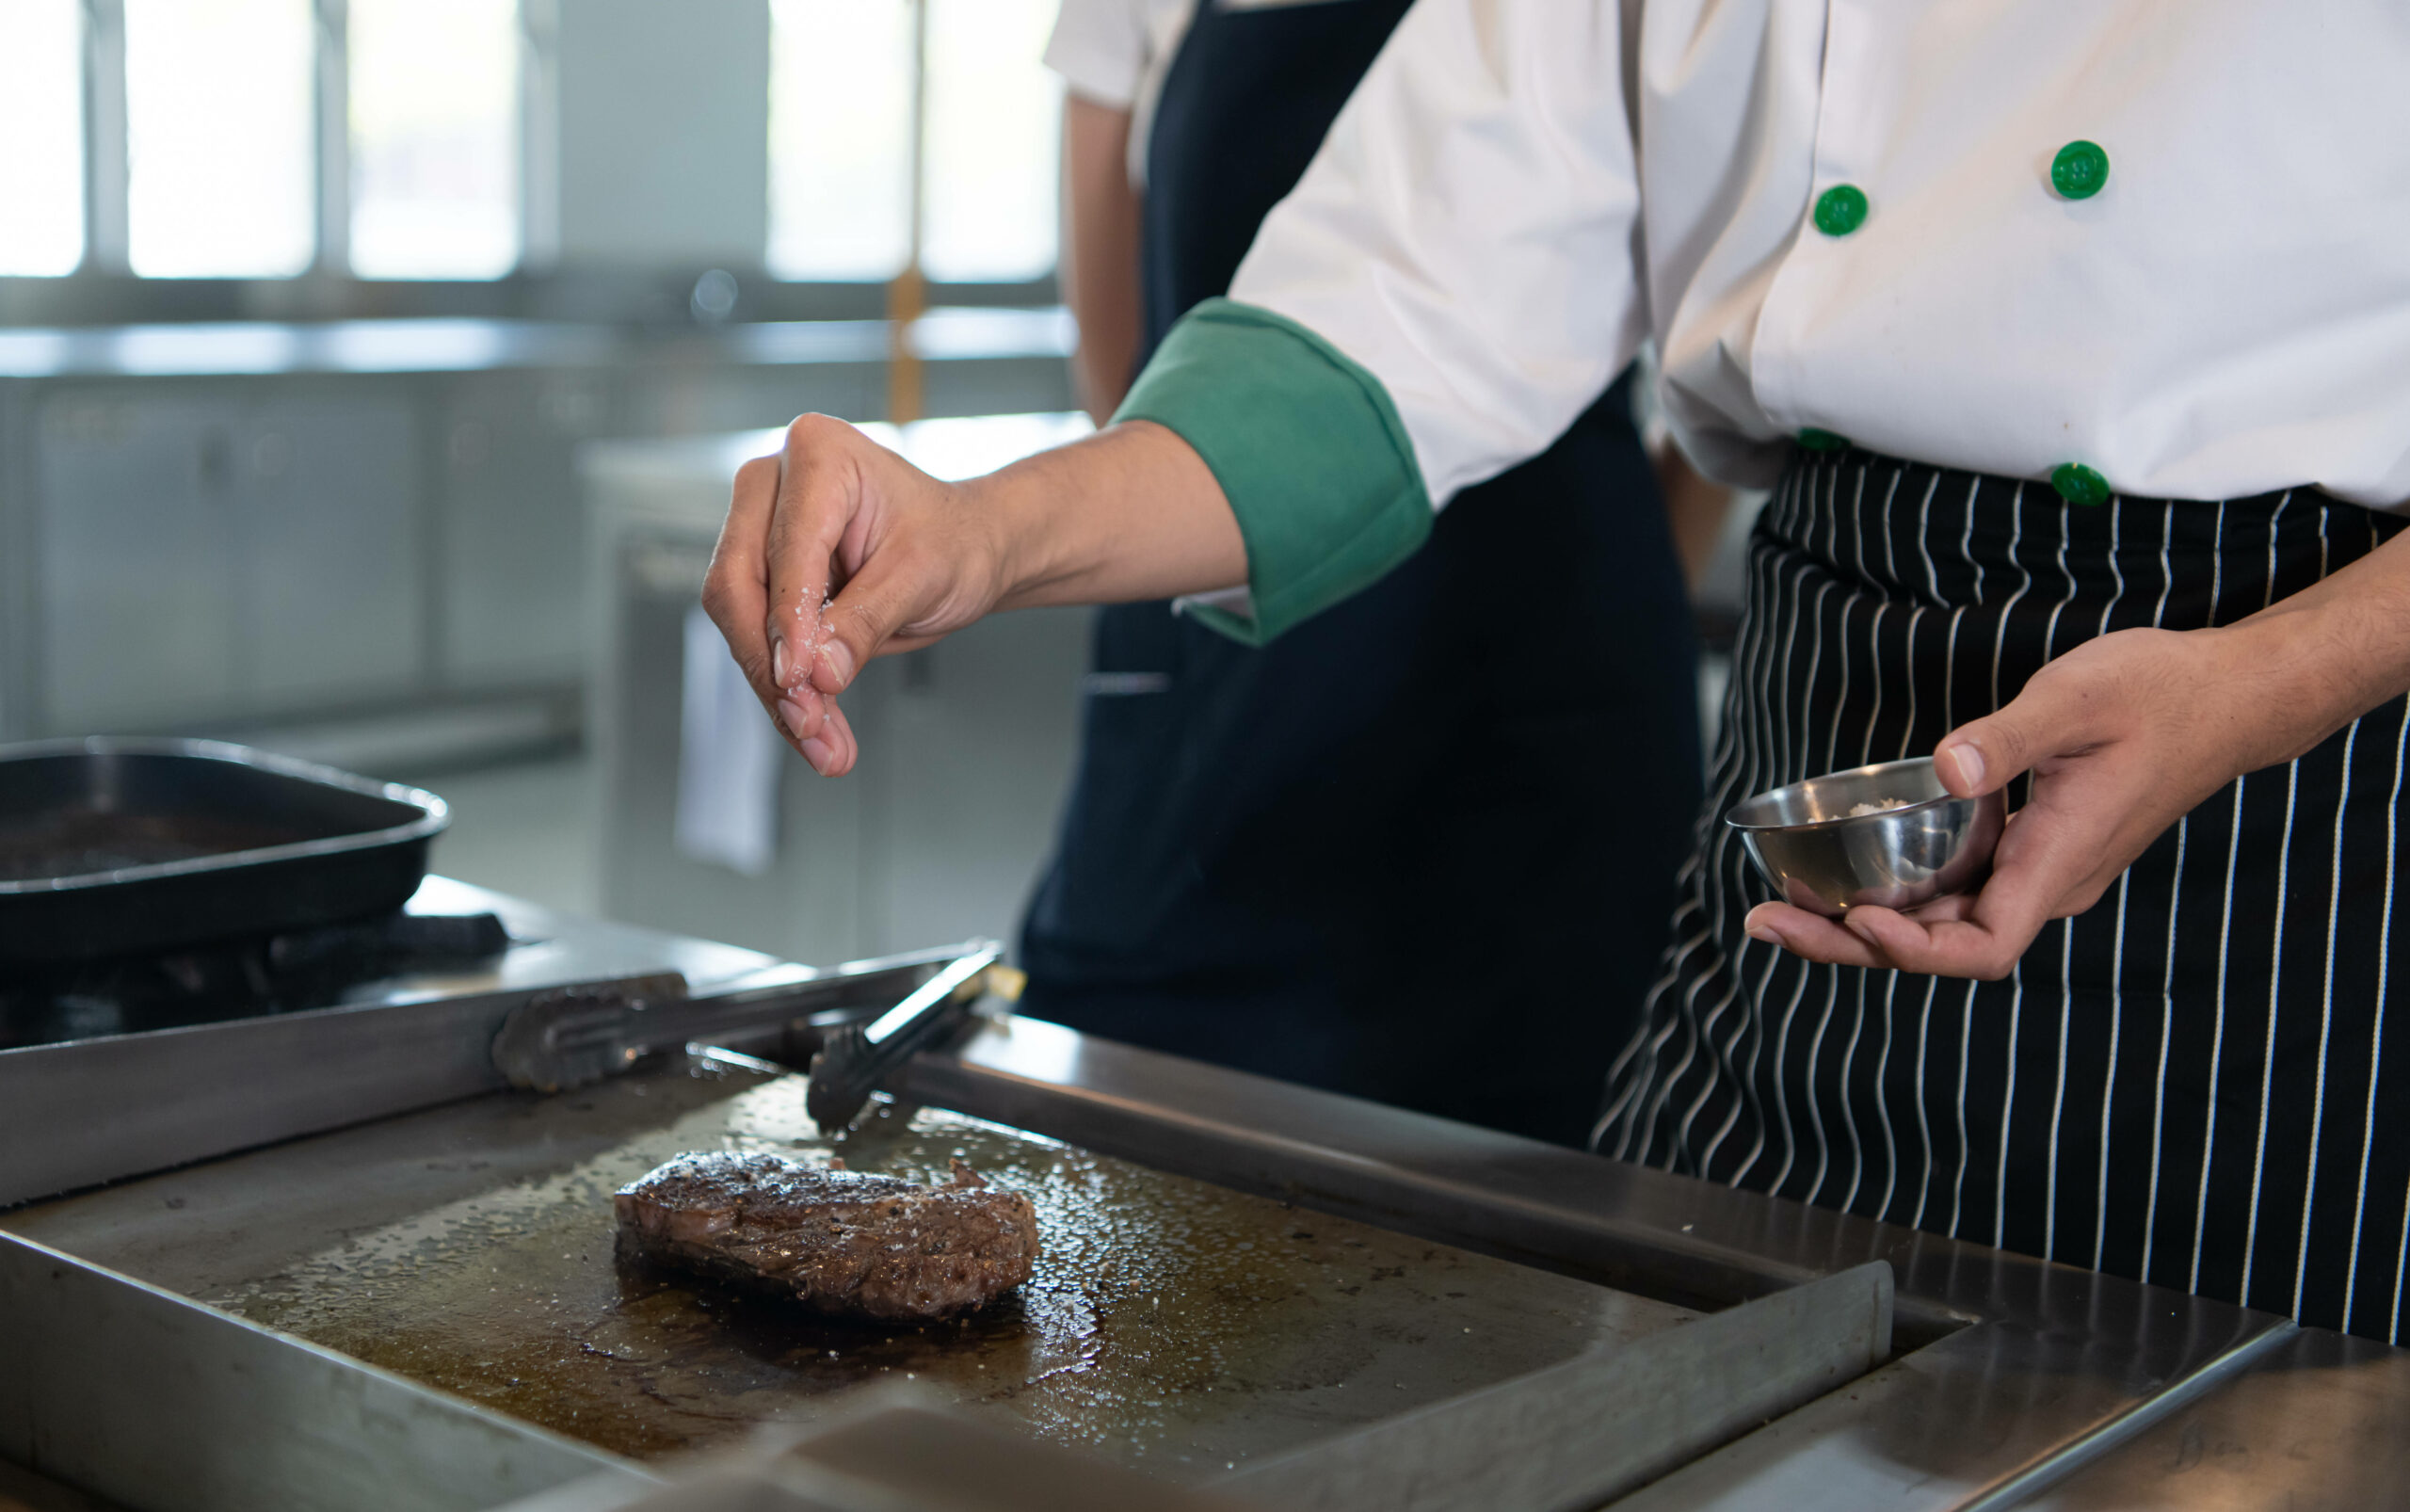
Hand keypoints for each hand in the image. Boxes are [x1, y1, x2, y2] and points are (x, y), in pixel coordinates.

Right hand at [702, 414, 1011, 776]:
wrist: (967, 551)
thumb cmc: (954, 542)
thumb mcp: (922, 578)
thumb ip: (866, 621)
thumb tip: (818, 675)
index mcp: (817, 454)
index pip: (783, 547)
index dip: (788, 620)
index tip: (800, 680)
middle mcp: (773, 484)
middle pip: (738, 585)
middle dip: (773, 666)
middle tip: (809, 725)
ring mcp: (759, 529)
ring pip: (740, 621)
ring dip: (777, 691)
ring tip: (824, 746)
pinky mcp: (761, 578)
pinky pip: (756, 640)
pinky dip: (785, 691)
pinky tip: (815, 732)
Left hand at [1742, 624, 2307, 978]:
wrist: (2224, 696)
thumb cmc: (2160, 694)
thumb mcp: (2079, 698)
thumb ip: (2009, 738)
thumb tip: (1948, 770)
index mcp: (2059, 862)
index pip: (1984, 947)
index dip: (1917, 951)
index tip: (1858, 920)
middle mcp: (2045, 881)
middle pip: (1941, 944)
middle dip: (1850, 941)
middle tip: (1762, 920)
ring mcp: (2036, 868)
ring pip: (1940, 919)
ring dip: (1861, 921)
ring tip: (1776, 907)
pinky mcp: (2027, 846)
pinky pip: (1952, 887)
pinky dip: (1893, 889)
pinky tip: (1838, 873)